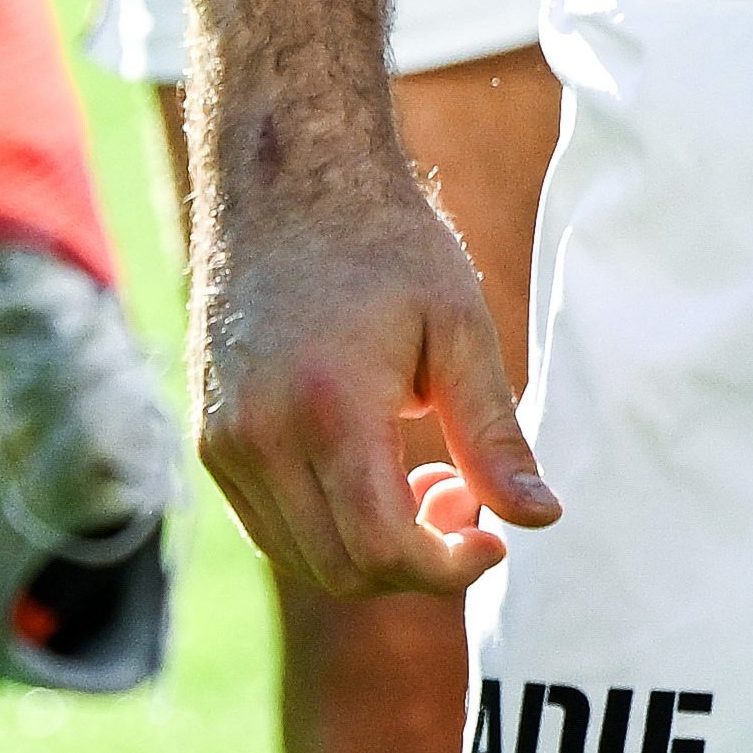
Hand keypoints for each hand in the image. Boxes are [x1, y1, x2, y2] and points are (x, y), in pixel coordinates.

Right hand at [192, 148, 548, 598]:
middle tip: (467, 497)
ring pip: (302, 558)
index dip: (447, 568)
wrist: (288, 183)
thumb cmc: (387, 246)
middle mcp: (258, 438)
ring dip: (374, 549)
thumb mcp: (461, 328)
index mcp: (328, 409)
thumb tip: (543, 519)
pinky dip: (329, 528)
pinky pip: (271, 527)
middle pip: (342, 569)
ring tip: (428, 476)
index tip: (496, 544)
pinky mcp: (209, 442)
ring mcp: (222, 444)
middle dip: (418, 563)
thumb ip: (495, 434)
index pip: (381, 547)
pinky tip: (376, 470)